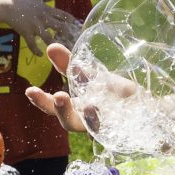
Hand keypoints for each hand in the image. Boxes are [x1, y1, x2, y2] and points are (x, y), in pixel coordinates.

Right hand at [0, 0, 79, 55]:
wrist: (6, 6)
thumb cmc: (21, 0)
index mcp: (47, 10)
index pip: (64, 16)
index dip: (73, 21)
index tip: (79, 27)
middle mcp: (44, 18)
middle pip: (60, 28)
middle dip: (69, 35)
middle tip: (75, 42)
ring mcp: (35, 26)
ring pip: (49, 38)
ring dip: (55, 45)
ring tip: (61, 52)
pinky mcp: (26, 33)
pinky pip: (33, 44)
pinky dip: (36, 50)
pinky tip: (40, 54)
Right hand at [24, 42, 142, 135]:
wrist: (144, 105)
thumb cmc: (113, 92)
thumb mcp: (90, 76)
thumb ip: (69, 65)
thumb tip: (50, 46)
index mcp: (76, 107)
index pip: (53, 107)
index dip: (41, 101)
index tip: (30, 90)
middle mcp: (86, 119)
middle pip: (68, 122)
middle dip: (60, 110)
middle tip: (58, 96)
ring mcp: (103, 125)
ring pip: (88, 127)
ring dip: (84, 116)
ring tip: (83, 103)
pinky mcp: (119, 128)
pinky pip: (109, 128)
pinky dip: (101, 118)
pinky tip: (97, 107)